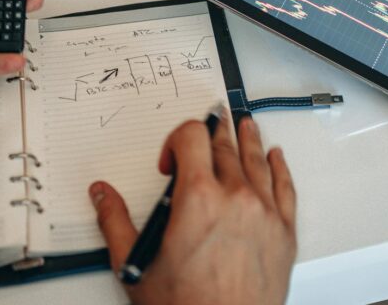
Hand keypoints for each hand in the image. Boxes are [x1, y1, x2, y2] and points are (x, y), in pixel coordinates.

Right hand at [89, 114, 296, 304]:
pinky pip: (285, 188)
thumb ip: (115, 222)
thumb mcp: (137, 265)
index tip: (171, 162)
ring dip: (248, 139)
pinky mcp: (284, 232)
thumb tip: (102, 195)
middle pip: (225, 147)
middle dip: (214, 134)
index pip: (192, 137)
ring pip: (257, 161)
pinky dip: (280, 168)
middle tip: (213, 122)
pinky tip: (276, 158)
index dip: (177, 139)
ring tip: (244, 125)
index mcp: (198, 198)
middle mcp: (236, 198)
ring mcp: (264, 213)